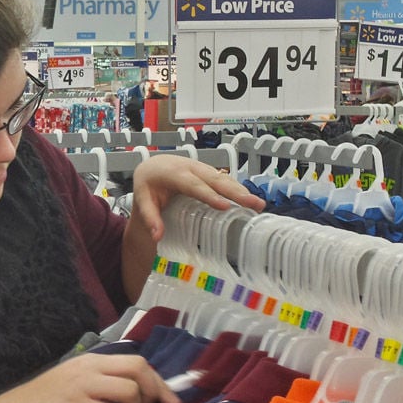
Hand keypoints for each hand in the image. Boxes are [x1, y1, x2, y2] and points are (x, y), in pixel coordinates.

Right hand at [0, 353, 181, 402]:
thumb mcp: (74, 380)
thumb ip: (100, 380)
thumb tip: (136, 391)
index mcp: (91, 360)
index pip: (137, 360)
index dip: (158, 381)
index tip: (170, 400)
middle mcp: (89, 369)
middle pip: (139, 369)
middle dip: (152, 392)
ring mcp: (82, 387)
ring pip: (129, 392)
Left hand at [131, 154, 264, 241]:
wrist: (152, 166)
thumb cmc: (148, 183)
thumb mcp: (143, 200)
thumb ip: (149, 218)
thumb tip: (157, 237)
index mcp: (174, 173)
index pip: (194, 185)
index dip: (210, 195)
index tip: (225, 206)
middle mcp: (192, 167)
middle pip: (216, 180)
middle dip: (236, 192)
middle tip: (254, 204)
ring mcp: (202, 168)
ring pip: (224, 178)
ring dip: (242, 190)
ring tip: (258, 204)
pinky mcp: (209, 172)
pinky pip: (225, 179)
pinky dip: (238, 189)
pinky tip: (249, 200)